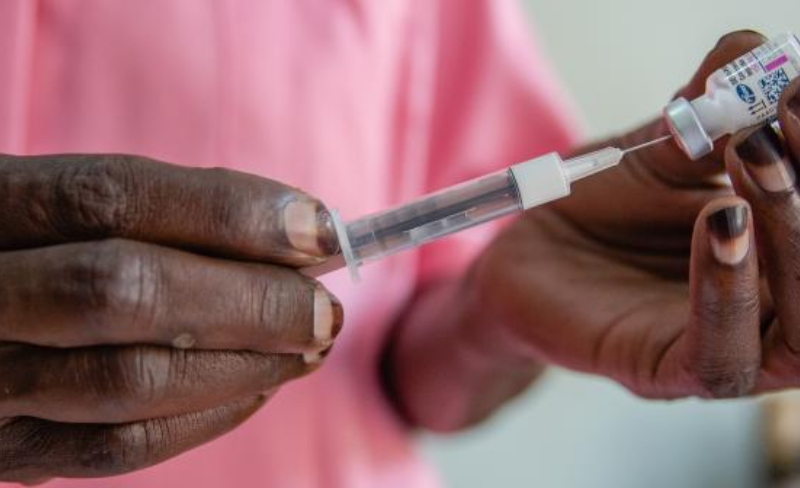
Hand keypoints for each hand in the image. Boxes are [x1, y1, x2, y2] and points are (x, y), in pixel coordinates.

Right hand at [0, 154, 342, 482]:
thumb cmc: (36, 253)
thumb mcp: (67, 211)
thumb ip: (164, 213)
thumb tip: (297, 232)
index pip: (113, 198)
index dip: (229, 213)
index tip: (319, 229)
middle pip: (125, 291)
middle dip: (250, 301)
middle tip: (322, 310)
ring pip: (131, 381)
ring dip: (245, 365)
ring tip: (307, 347)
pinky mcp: (9, 450)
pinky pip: (121, 446)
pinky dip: (209, 416)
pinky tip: (258, 388)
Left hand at [472, 30, 799, 398]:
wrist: (529, 252)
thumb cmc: (605, 205)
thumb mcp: (662, 148)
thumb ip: (711, 107)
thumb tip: (754, 48)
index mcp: (780, 257)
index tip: (792, 94)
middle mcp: (770, 311)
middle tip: (777, 125)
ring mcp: (723, 348)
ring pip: (798, 331)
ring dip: (790, 234)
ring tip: (753, 159)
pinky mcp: (664, 373)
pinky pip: (719, 351)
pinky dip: (729, 287)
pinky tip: (720, 225)